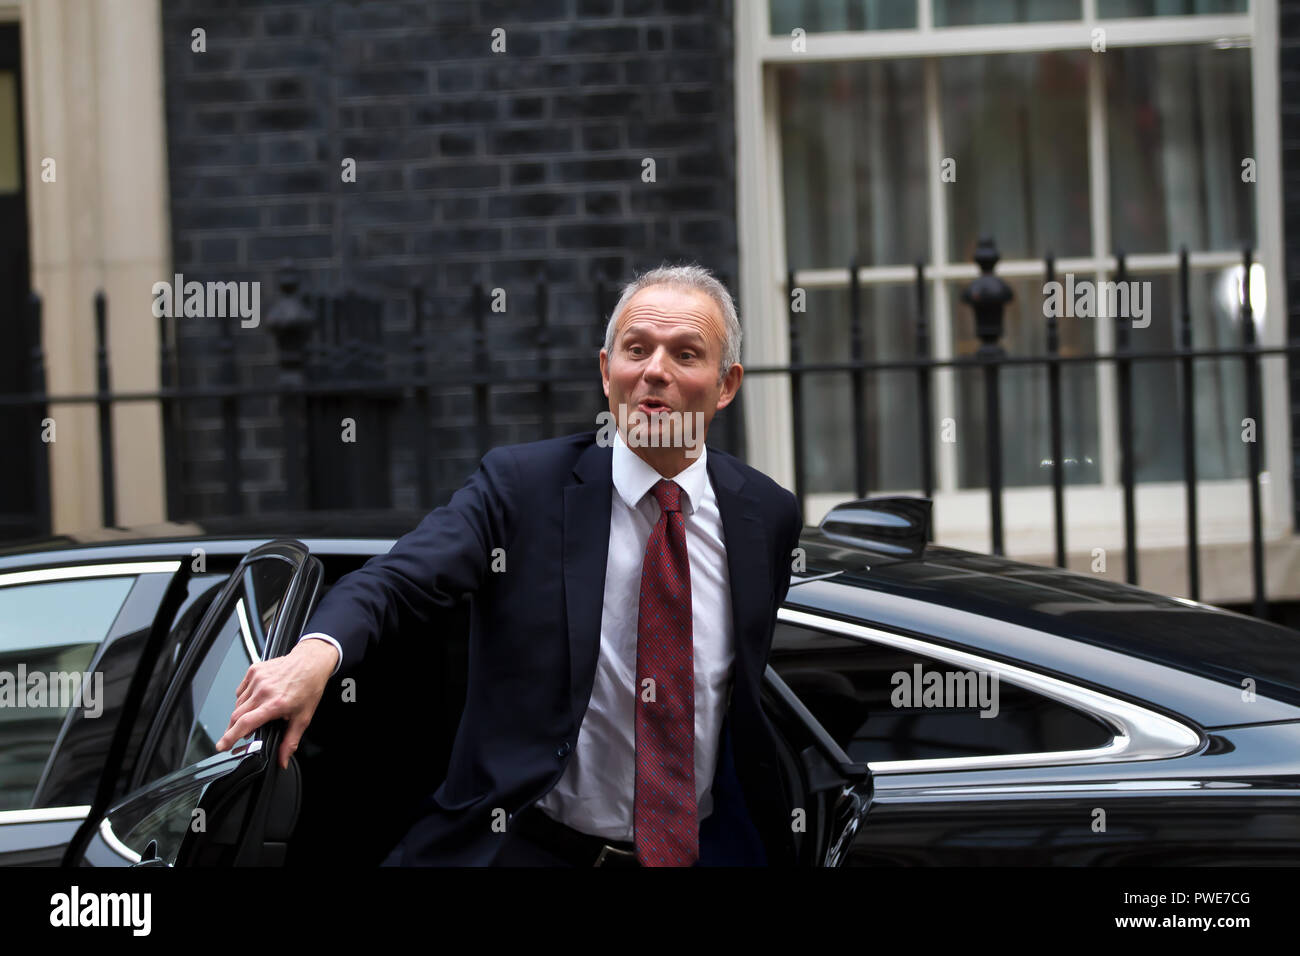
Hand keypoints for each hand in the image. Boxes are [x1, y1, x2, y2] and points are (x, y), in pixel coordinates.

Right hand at [216, 639, 338, 768]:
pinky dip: (244, 699)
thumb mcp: (303, 718)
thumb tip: (282, 760)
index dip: (230, 737)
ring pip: (238, 703)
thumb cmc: (309, 687)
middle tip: (233, 738)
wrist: (311, 662)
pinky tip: (254, 701)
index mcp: (274, 704)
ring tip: (252, 717)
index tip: (222, 746)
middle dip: (231, 730)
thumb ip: (290, 742)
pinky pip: (241, 690)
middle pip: (236, 715)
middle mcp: (263, 691)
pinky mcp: (254, 671)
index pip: (245, 723)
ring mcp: (257, 679)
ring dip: (240, 714)